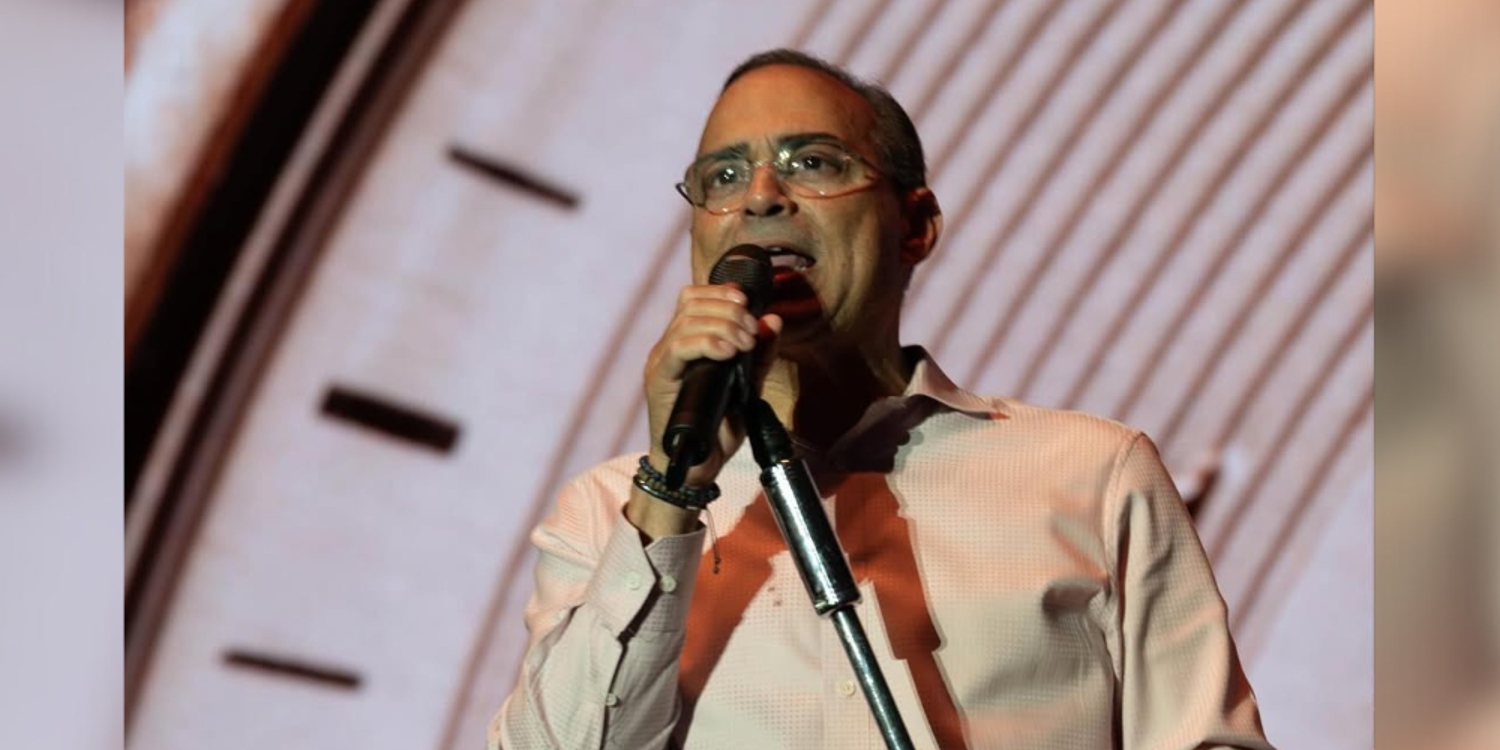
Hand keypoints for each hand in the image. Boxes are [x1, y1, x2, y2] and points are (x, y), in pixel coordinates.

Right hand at [632, 283, 780, 530]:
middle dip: (730, 309)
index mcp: (686, 343)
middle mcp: (669, 347)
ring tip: (744, 345)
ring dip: (724, 325)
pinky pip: (679, 347)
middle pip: (691, 301)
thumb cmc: (718, 429)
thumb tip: (773, 319)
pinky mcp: (658, 379)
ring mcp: (661, 361)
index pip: (694, 296)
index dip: (722, 292)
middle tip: (751, 334)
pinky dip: (709, 343)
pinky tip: (729, 354)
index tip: (749, 304)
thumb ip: (759, 354)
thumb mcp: (748, 386)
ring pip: (687, 320)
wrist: (696, 468)